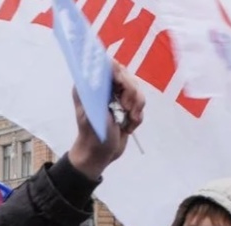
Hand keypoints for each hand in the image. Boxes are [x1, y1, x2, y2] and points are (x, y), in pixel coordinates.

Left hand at [68, 61, 144, 179]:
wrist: (100, 155)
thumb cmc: (92, 136)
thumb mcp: (92, 114)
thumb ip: (97, 92)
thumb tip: (103, 73)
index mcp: (91, 85)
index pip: (107, 65)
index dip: (118, 71)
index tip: (121, 85)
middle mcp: (103, 87)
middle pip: (126, 76)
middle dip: (131, 93)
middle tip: (126, 108)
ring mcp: (116, 96)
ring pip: (136, 89)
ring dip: (136, 107)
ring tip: (129, 120)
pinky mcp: (126, 106)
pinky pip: (140, 103)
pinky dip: (138, 116)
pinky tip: (128, 126)